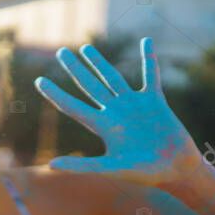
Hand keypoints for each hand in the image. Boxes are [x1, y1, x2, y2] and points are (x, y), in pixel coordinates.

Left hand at [35, 38, 201, 185]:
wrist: (176, 170)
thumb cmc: (144, 173)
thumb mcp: (110, 169)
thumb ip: (82, 165)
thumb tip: (51, 165)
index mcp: (102, 126)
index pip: (72, 106)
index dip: (55, 94)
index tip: (39, 81)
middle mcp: (114, 112)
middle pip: (88, 85)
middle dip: (74, 69)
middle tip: (60, 52)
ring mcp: (133, 105)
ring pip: (112, 78)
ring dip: (99, 63)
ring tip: (85, 48)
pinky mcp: (155, 101)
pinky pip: (151, 76)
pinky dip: (149, 59)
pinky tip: (147, 41)